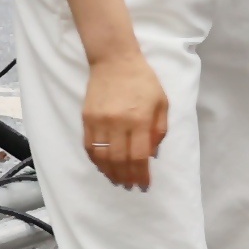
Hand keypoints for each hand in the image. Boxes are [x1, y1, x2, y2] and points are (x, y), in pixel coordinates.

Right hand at [80, 48, 170, 191]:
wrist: (114, 61)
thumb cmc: (143, 81)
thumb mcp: (162, 102)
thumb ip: (159, 129)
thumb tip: (152, 154)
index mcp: (140, 119)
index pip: (139, 155)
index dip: (141, 173)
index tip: (144, 184)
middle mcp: (118, 123)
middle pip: (120, 159)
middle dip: (126, 177)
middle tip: (130, 186)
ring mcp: (100, 121)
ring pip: (102, 156)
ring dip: (110, 172)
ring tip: (117, 180)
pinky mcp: (87, 119)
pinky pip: (90, 146)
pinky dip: (96, 160)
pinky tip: (103, 166)